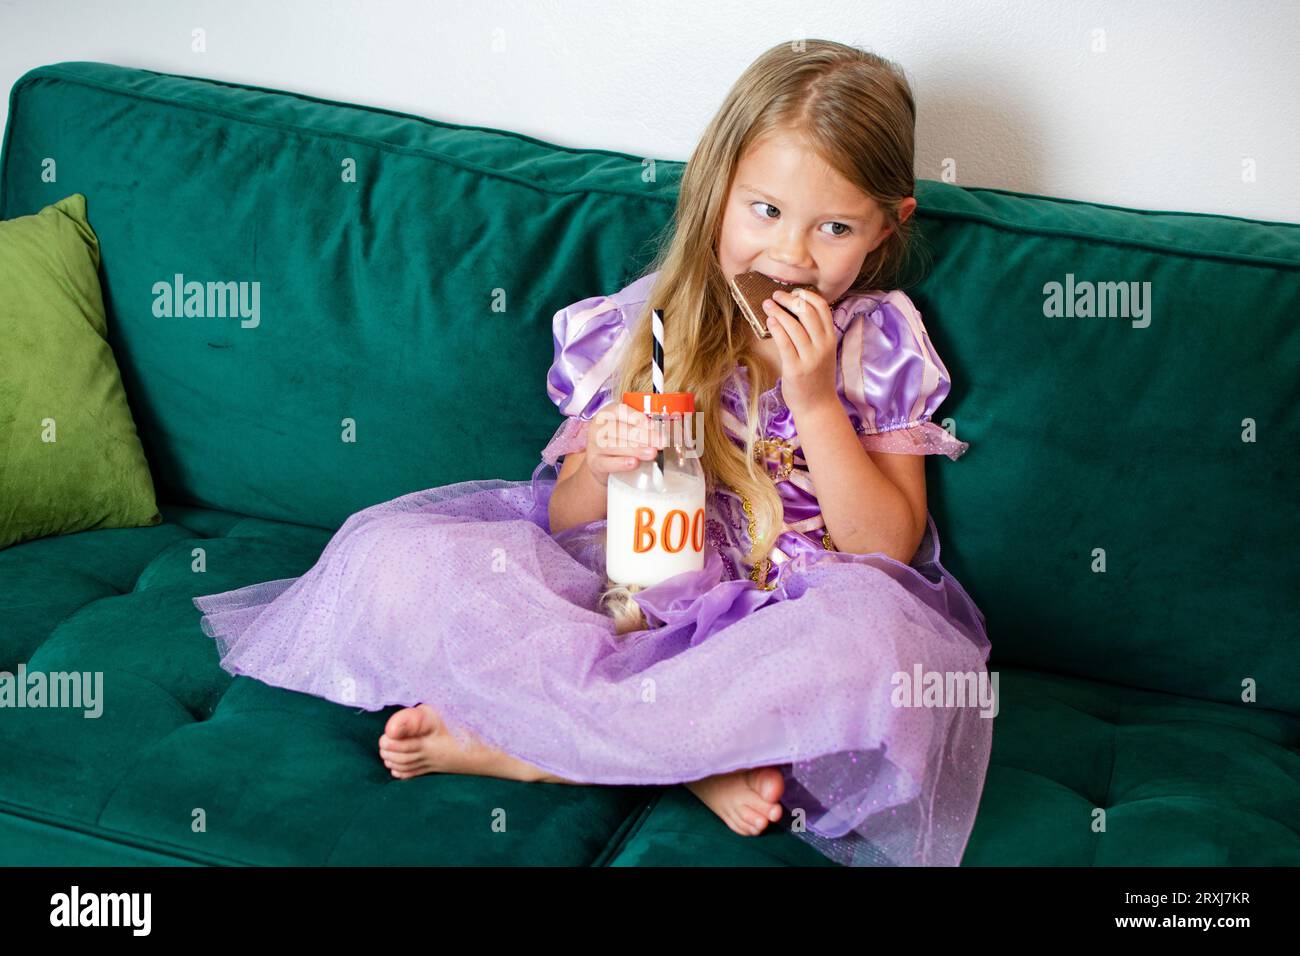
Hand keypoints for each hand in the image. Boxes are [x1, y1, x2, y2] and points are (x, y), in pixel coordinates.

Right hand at [582, 400, 667, 485]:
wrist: (602, 464)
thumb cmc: (621, 441)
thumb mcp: (630, 429)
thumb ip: (646, 427)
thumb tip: (671, 430)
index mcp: (609, 413)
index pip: (621, 411)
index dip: (637, 418)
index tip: (654, 426)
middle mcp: (598, 427)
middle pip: (619, 429)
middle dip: (642, 436)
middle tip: (660, 443)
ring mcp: (594, 445)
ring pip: (613, 445)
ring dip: (635, 449)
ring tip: (652, 454)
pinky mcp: (594, 463)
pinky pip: (606, 463)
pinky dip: (620, 463)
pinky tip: (634, 463)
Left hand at [764, 287, 839, 417]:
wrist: (818, 406)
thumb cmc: (817, 377)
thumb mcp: (823, 352)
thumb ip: (816, 334)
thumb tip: (796, 310)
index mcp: (831, 339)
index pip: (823, 307)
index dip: (807, 295)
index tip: (794, 291)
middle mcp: (823, 346)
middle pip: (807, 312)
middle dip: (789, 299)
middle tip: (776, 295)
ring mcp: (810, 358)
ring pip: (794, 326)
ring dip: (778, 311)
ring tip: (767, 304)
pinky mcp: (796, 369)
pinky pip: (785, 343)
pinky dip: (777, 328)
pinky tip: (769, 321)